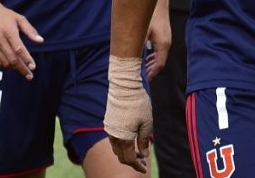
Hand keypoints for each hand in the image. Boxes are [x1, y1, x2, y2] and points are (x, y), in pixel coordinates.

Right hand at [0, 0, 42, 80]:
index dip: (26, 59)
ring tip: (22, 70)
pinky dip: (5, 66)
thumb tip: (40, 40)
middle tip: (30, 75)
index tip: (33, 67)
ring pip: (4, 62)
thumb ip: (30, 30)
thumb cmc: (4, 15)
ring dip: (14, 68)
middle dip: (22, 69)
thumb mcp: (20, 19)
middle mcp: (0, 40)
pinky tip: (11, 66)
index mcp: (9, 32)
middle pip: (12, 59)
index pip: (19, 49)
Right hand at [106, 56, 152, 172]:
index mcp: (124, 139)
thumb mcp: (146, 123)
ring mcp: (109, 130)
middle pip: (121, 157)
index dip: (137, 165)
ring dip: (125, 153)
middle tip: (143, 160)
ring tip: (137, 151)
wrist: (124, 87)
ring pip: (116, 149)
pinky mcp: (108, 123)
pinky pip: (113, 140)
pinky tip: (129, 141)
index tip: (144, 168)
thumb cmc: (138, 104)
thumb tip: (144, 154)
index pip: (129, 159)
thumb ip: (144, 140)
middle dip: (132, 161)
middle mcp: (114, 137)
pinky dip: (121, 145)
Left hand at [145, 1, 170, 81]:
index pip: (159, 65)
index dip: (151, 74)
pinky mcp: (164, 35)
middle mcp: (166, 43)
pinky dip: (153, 56)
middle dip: (150, 70)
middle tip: (140, 77)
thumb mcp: (141, 32)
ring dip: (151, 63)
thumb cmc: (150, 15)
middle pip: (160, 63)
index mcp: (163, 45)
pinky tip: (145, 57)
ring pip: (160, 56)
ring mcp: (166, 39)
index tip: (143, 80)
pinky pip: (159, 50)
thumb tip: (131, 59)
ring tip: (141, 69)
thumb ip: (137, 46)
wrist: (159, 0)